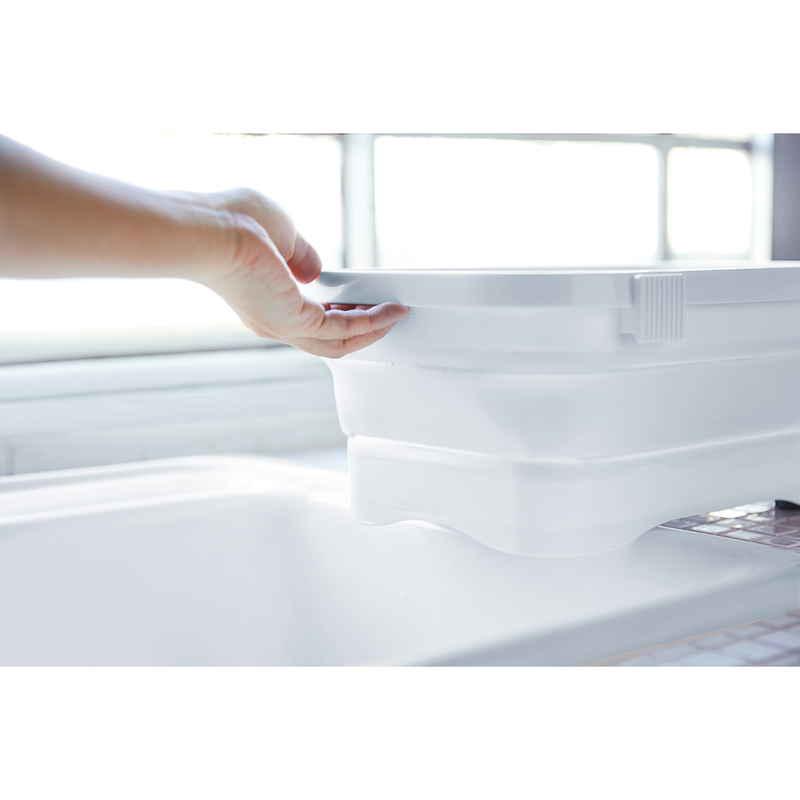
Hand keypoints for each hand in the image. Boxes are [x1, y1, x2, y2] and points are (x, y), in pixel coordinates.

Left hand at [177, 188, 407, 356]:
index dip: (337, 311)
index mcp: (264, 299)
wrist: (208, 230)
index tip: (361, 301)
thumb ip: (300, 252)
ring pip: (338, 342)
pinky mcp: (295, 321)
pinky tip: (391, 311)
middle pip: (326, 339)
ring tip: (396, 315)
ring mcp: (283, 324)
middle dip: (360, 327)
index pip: (307, 317)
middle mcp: (272, 319)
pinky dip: (371, 323)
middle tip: (387, 314)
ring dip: (371, 330)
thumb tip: (317, 271)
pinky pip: (344, 330)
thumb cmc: (231, 222)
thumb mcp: (279, 230)